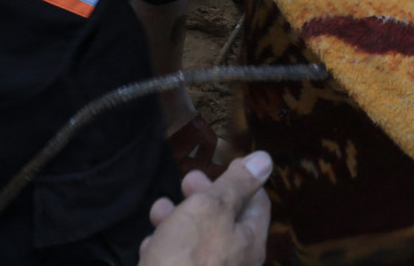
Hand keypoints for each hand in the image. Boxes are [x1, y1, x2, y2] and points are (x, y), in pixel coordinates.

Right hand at [141, 150, 272, 265]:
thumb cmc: (186, 258)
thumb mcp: (210, 210)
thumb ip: (236, 185)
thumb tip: (266, 159)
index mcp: (249, 242)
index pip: (256, 203)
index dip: (241, 180)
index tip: (223, 163)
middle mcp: (235, 264)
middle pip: (224, 222)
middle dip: (204, 198)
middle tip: (186, 180)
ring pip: (197, 243)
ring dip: (178, 221)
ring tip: (158, 209)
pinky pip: (178, 265)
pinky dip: (165, 250)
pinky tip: (147, 245)